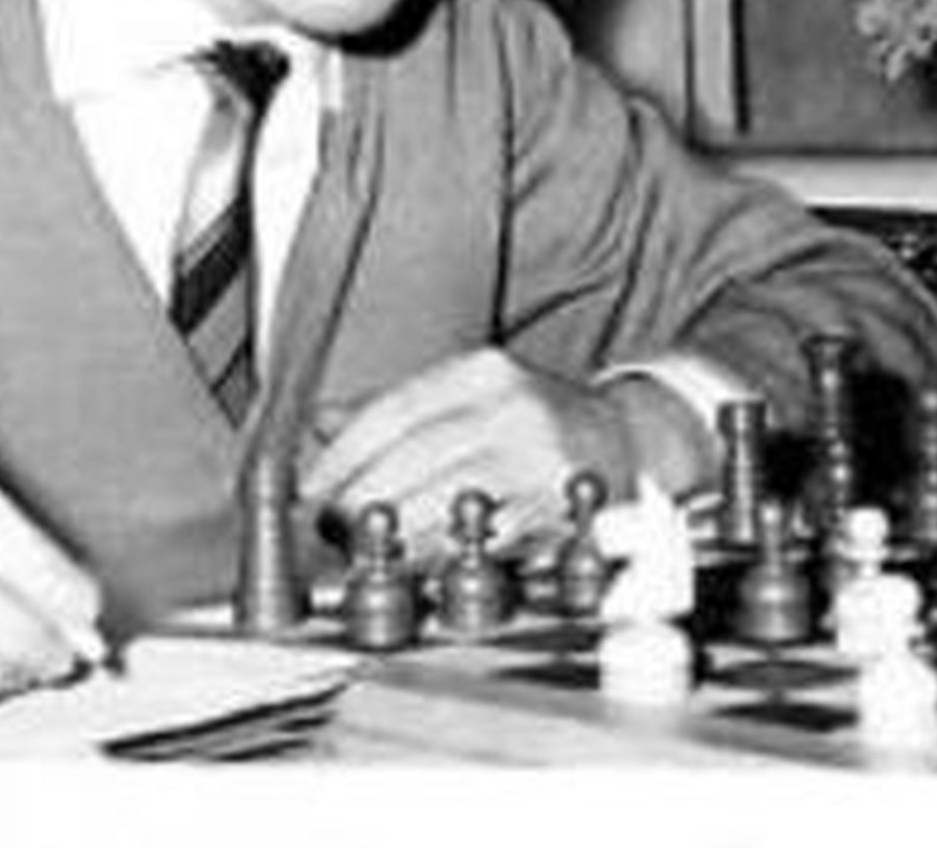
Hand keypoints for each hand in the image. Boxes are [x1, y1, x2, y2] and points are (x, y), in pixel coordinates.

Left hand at [301, 348, 636, 561]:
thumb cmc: (536, 422)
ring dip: (393, 539)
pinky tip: (419, 564)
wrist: (625, 440)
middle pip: (407, 462)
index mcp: (481, 372)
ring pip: (438, 508)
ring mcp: (536, 459)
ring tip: (368, 551)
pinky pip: (479, 543)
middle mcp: (510, 408)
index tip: (311, 490)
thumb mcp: (469, 394)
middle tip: (331, 528)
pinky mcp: (554, 510)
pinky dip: (441, 558)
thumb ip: (395, 409)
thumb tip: (317, 428)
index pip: (390, 413)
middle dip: (357, 504)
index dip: (340, 458)